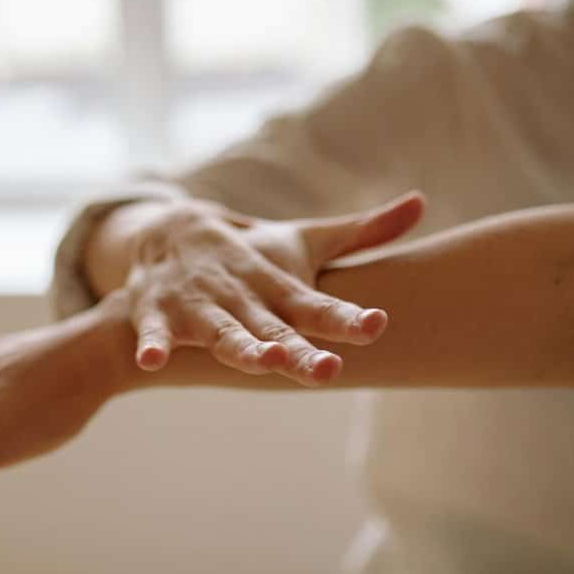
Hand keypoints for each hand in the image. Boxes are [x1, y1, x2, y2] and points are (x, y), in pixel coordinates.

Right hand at [124, 191, 424, 386]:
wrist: (169, 230)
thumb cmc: (252, 255)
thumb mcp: (303, 243)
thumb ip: (361, 234)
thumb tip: (421, 202)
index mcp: (277, 284)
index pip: (316, 304)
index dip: (345, 316)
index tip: (376, 324)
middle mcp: (242, 294)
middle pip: (273, 327)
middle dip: (297, 349)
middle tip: (328, 371)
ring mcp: (199, 303)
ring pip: (221, 330)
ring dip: (239, 345)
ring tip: (263, 360)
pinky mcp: (160, 311)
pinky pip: (155, 332)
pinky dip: (153, 344)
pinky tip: (153, 361)